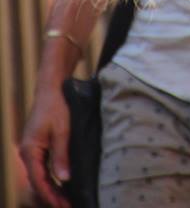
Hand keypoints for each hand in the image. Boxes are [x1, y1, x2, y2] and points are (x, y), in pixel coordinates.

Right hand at [20, 83, 70, 207]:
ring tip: (66, 201)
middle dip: (52, 197)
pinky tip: (61, 185)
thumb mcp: (63, 131)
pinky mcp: (36, 147)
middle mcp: (27, 153)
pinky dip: (50, 179)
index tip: (64, 207)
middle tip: (68, 207)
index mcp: (30, 150)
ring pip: (39, 177)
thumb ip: (62, 155)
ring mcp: (30, 150)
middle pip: (37, 182)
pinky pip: (41, 168)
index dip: (51, 196)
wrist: (51, 88)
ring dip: (51, 189)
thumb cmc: (57, 106)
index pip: (39, 181)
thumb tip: (64, 179)